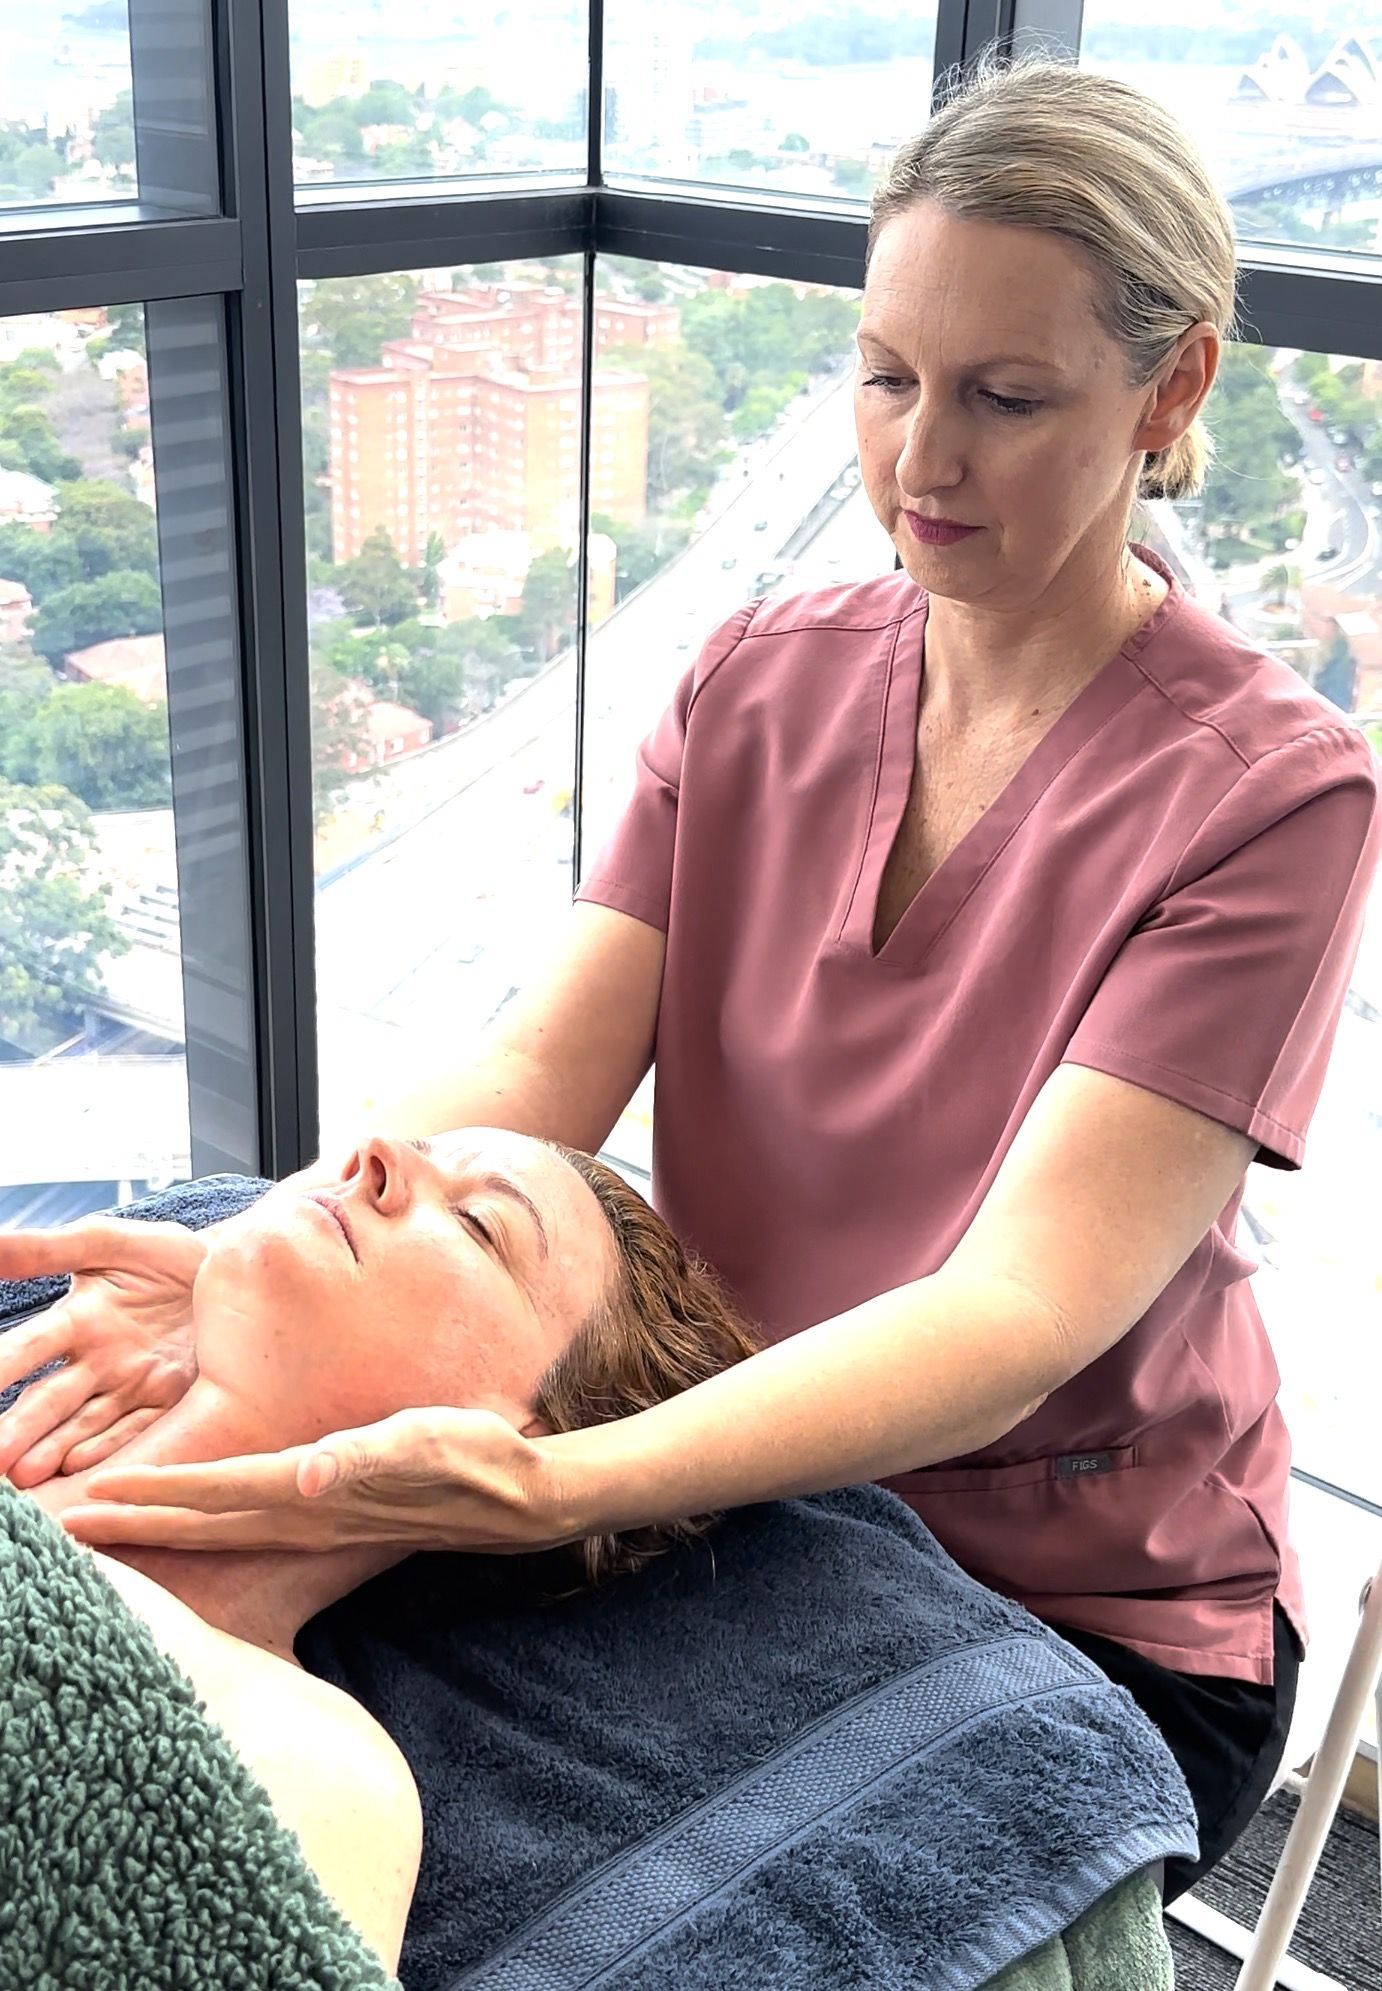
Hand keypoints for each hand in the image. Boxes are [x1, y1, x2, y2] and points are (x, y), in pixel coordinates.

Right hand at [0, 1219, 205, 1485]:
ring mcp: (132, 1386)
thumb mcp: (107, 1242)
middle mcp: (96, 1363)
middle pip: (49, 1400)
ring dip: (52, 1451)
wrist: (231, 1270)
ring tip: (23, 1474)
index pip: (26, 1349)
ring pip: (83, 1425)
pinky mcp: (169, 1400)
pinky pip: (136, 1428)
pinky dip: (109, 1447)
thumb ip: (47, 1249)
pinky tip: (79, 1467)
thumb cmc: (162, 1255)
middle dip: (18, 1429)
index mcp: (76, 1321)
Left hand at [59, 1407, 580, 1554]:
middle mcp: (305, 1517)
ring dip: (164, 1528)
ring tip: (113, 1525)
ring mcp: (315, 1526)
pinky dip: (207, 1527)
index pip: (217, 1493)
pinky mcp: (328, 1524)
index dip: (158, 1491)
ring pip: (220, 1531)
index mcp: (315, 1492)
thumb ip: (362, 1458)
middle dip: (137, 1522)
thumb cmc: (472, 1456)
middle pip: (203, 1523)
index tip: (100, 1493)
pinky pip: (249, 1529)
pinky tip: (193, 1525)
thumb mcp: (423, 1442)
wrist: (517, 1498)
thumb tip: (304, 1477)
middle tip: (70, 1523)